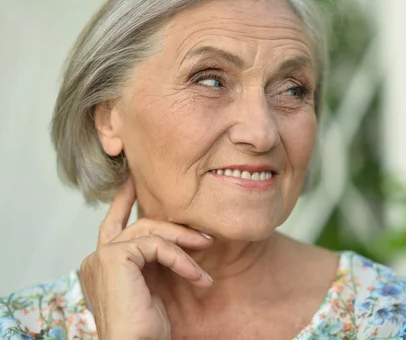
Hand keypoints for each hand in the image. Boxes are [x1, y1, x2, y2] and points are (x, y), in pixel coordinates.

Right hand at [79, 178, 213, 339]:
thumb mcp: (155, 286)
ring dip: (184, 241)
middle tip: (204, 236)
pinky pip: (157, 245)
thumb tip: (180, 238)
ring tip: (208, 251)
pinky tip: (197, 276)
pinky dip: (181, 259)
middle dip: (174, 226)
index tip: (133, 182)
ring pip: (150, 230)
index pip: (113, 225)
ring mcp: (101, 257)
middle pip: (139, 225)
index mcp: (102, 265)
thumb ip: (155, 261)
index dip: (123, 202)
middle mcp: (96, 258)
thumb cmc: (147, 328)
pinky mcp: (113, 258)